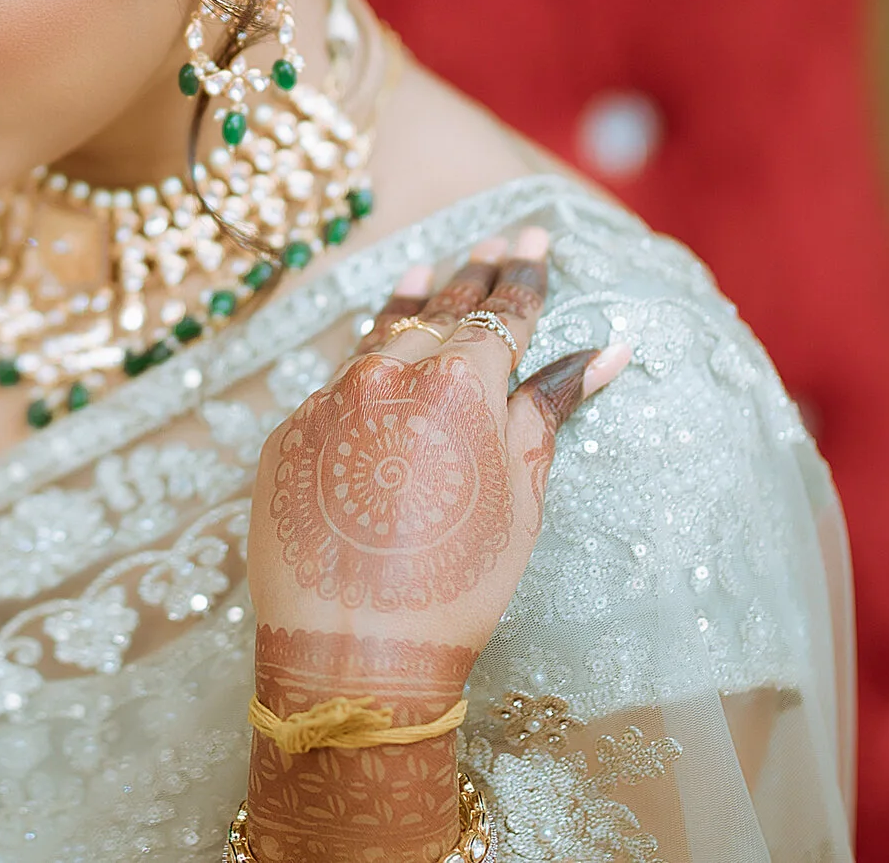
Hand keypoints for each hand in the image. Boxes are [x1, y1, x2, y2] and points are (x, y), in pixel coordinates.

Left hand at [241, 229, 629, 860]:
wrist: (352, 650)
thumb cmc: (456, 583)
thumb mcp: (521, 495)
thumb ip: (547, 410)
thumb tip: (600, 350)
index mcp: (456, 384)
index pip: (500, 313)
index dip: (524, 277)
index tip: (537, 239)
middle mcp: (386, 374)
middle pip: (438, 310)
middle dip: (473, 275)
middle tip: (497, 239)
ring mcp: (328, 398)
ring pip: (377, 336)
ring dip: (409, 303)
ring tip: (430, 271)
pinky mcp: (288, 431)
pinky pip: (336, 385)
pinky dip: (364, 370)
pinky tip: (376, 358)